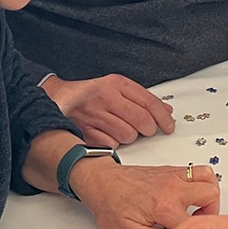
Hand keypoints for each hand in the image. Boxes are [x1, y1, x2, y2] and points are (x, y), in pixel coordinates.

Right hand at [42, 74, 174, 147]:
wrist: (58, 98)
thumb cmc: (91, 94)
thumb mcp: (117, 88)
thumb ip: (142, 99)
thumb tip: (166, 110)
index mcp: (116, 83)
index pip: (149, 102)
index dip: (163, 118)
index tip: (169, 126)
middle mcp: (106, 97)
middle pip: (142, 121)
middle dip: (149, 129)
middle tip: (147, 130)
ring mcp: (95, 114)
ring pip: (128, 135)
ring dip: (130, 137)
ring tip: (122, 129)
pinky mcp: (86, 131)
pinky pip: (112, 144)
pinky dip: (114, 143)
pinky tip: (108, 135)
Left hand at [70, 161, 219, 228]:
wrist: (102, 183)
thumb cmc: (111, 206)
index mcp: (162, 206)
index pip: (197, 225)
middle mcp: (171, 187)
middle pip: (211, 196)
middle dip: (211, 215)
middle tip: (200, 227)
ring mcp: (174, 176)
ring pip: (210, 179)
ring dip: (210, 196)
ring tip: (200, 211)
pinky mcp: (173, 171)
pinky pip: (200, 171)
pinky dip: (204, 184)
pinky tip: (192, 199)